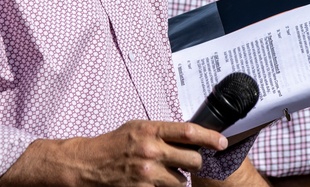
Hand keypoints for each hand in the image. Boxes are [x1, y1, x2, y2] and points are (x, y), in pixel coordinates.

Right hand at [0, 120, 228, 185]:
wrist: (86, 164)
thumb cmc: (112, 144)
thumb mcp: (136, 128)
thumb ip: (161, 131)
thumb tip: (188, 136)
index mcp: (150, 129)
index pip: (188, 132)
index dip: (210, 137)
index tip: (223, 142)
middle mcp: (151, 150)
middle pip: (192, 159)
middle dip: (196, 162)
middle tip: (192, 161)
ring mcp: (147, 172)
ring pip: (181, 180)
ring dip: (179, 179)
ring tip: (165, 172)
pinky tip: (155, 182)